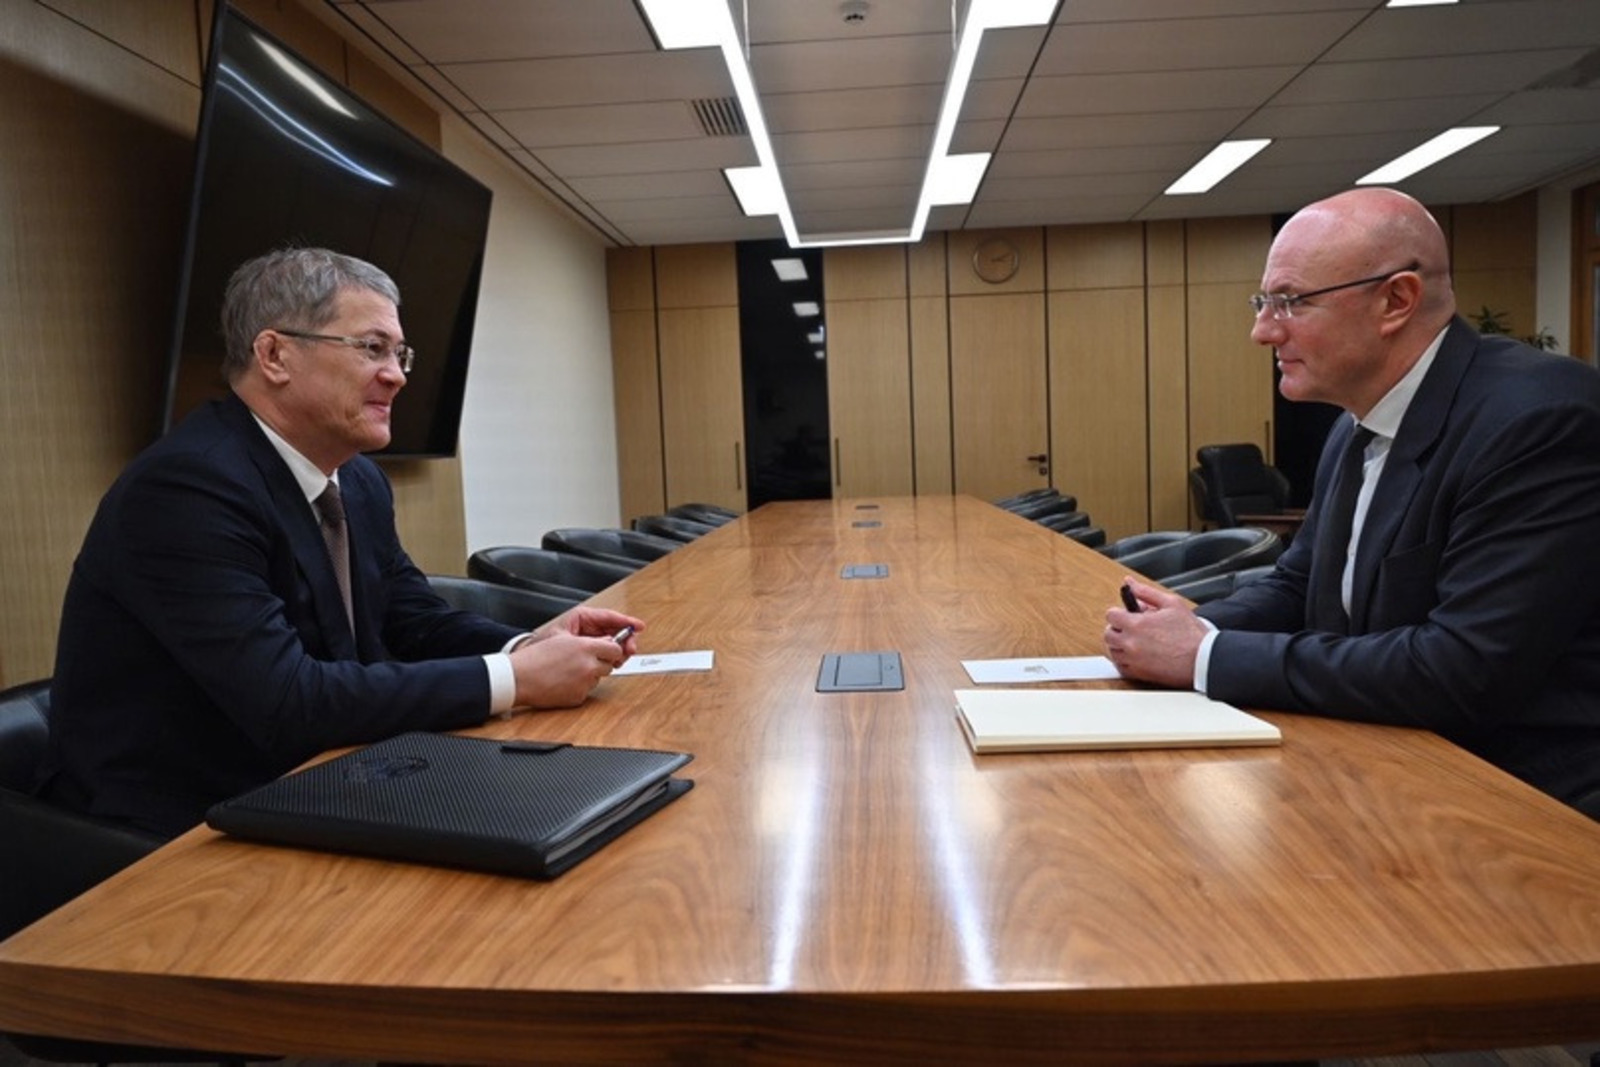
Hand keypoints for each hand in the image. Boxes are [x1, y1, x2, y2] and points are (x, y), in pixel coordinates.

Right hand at [508, 630, 627, 708]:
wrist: (519, 678)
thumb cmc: (536, 657)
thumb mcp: (562, 639)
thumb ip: (588, 641)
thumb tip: (606, 643)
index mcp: (585, 647)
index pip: (615, 649)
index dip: (612, 649)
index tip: (609, 650)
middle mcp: (589, 666)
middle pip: (610, 665)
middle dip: (601, 662)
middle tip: (584, 660)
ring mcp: (585, 683)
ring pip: (599, 678)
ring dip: (590, 675)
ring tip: (568, 671)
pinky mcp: (579, 697)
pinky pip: (587, 690)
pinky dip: (580, 687)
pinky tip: (564, 682)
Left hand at [536, 606, 643, 657]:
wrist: (525, 670)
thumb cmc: (540, 651)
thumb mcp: (568, 643)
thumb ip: (593, 643)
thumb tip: (613, 645)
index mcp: (580, 619)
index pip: (607, 617)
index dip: (625, 622)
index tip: (638, 626)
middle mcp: (586, 630)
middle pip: (613, 631)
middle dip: (624, 640)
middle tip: (630, 649)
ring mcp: (587, 643)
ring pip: (611, 645)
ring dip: (618, 652)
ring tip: (619, 659)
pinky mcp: (587, 656)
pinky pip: (604, 656)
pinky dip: (610, 660)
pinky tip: (611, 664)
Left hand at [1103, 578, 1208, 688]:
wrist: (1203, 659)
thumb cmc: (1191, 634)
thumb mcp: (1171, 603)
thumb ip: (1146, 592)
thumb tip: (1130, 583)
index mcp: (1137, 624)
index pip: (1111, 615)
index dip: (1120, 612)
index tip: (1128, 615)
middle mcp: (1131, 643)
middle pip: (1108, 634)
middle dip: (1118, 628)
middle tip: (1133, 628)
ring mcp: (1134, 660)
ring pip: (1113, 651)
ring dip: (1120, 644)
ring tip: (1137, 641)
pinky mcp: (1139, 674)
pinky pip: (1121, 667)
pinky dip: (1125, 661)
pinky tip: (1137, 654)